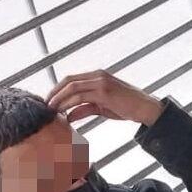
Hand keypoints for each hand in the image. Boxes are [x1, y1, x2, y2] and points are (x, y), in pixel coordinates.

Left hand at [46, 70, 163, 125]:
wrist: (146, 109)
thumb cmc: (127, 107)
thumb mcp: (102, 108)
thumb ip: (85, 109)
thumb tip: (69, 116)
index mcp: (98, 75)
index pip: (72, 79)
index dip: (58, 89)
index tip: (49, 100)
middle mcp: (98, 75)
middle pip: (68, 81)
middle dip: (54, 93)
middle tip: (45, 105)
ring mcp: (101, 82)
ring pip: (72, 88)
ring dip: (59, 99)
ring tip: (51, 110)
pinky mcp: (104, 92)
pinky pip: (81, 98)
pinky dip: (70, 105)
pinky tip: (64, 113)